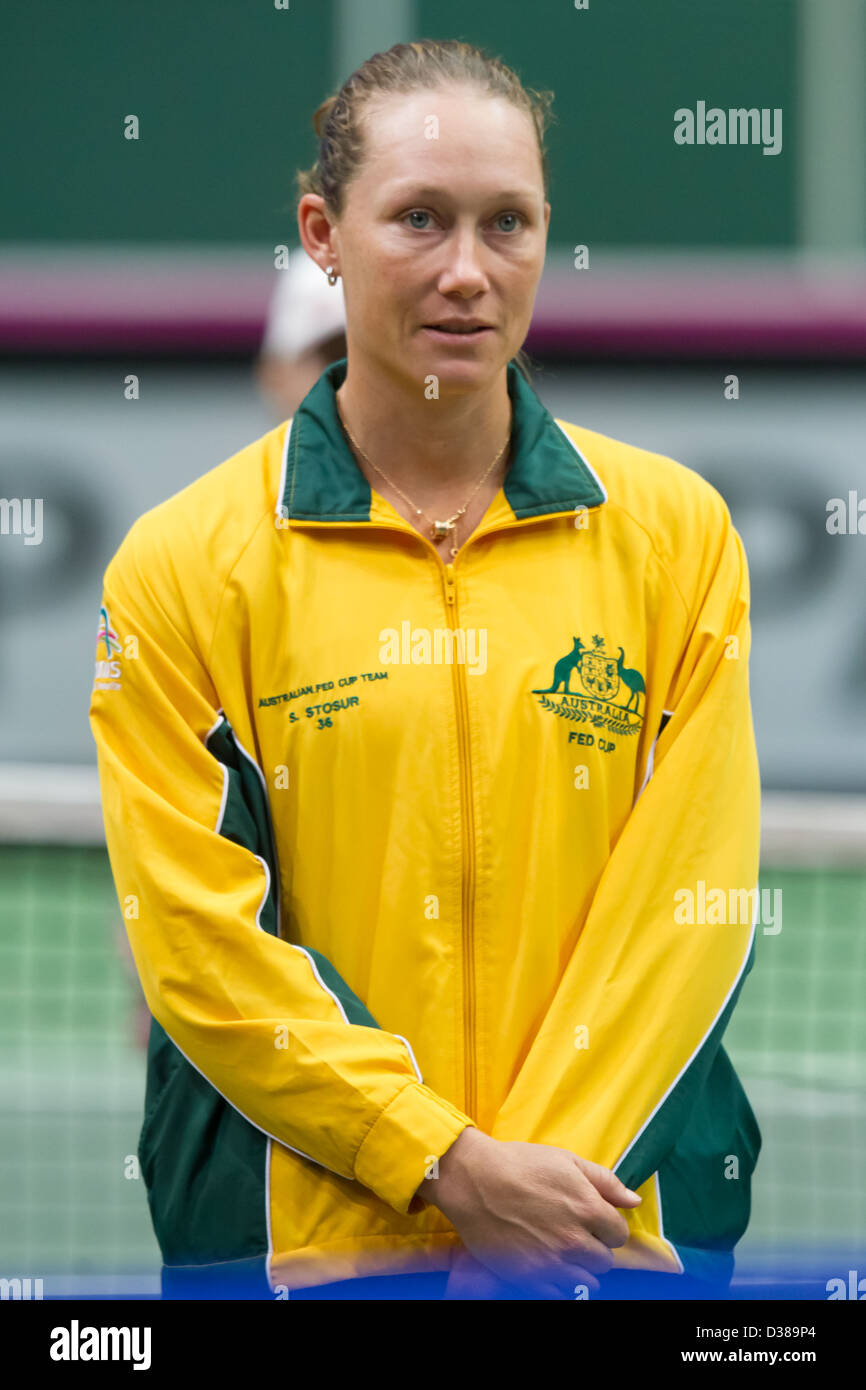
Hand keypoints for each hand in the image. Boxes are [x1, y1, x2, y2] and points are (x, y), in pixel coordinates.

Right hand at [417, 1127, 640, 1298]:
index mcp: (587, 1209)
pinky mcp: (529, 1278)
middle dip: (594, 1248)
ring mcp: (551, 1263)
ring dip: (580, 1269)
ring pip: (587, 1283)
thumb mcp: (566, 1160)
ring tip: (561, 1252)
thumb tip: (634, 1200)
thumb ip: (605, 1181)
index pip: (619, 1234)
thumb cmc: (520, 1164)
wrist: (473, 1180)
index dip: (606, 1226)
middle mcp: (574, 1241)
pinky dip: (559, 1285)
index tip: (591, 1220)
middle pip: (605, 1261)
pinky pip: (560, 1296)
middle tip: (573, 1234)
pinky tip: (547, 1265)